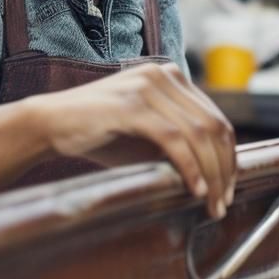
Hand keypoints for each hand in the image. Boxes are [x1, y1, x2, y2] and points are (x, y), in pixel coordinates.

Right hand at [25, 62, 237, 217]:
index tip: (228, 188)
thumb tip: (217, 174)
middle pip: (214, 126)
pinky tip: (193, 189)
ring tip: (210, 203)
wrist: (50, 124)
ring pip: (198, 134)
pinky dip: (189, 167)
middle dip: (224, 169)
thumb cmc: (99, 134)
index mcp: (172, 77)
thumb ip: (180, 142)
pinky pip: (173, 139)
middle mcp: (164, 75)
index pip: (217, 118)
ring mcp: (148, 86)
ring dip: (210, 174)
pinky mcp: (131, 105)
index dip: (228, 157)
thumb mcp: (147, 136)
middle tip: (223, 202)